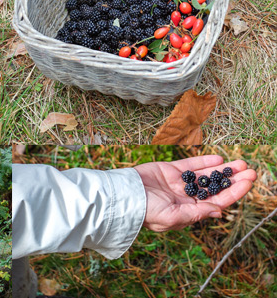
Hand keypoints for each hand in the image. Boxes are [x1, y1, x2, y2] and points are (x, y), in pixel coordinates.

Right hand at [136, 156, 255, 233]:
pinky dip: (205, 162)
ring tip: (240, 163)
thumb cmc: (147, 211)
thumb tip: (219, 212)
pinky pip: (192, 165)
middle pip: (217, 188)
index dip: (235, 192)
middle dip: (234, 179)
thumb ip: (195, 214)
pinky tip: (219, 159)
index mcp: (190, 213)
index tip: (249, 182)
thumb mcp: (172, 218)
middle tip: (250, 170)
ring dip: (224, 170)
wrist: (126, 196)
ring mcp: (181, 184)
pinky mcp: (172, 171)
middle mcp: (188, 199)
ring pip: (208, 175)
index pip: (218, 202)